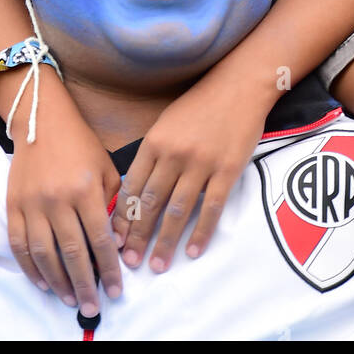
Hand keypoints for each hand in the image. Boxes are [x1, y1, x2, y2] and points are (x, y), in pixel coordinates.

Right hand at [5, 79, 123, 317]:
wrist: (41, 119)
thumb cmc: (80, 144)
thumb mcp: (107, 168)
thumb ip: (115, 206)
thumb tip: (121, 244)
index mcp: (85, 189)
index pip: (100, 239)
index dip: (109, 268)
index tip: (116, 290)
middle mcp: (57, 199)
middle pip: (73, 253)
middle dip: (85, 285)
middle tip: (94, 306)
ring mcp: (32, 204)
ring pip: (44, 254)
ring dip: (58, 282)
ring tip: (70, 298)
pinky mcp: (13, 205)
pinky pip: (20, 244)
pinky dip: (30, 268)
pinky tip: (42, 282)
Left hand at [111, 69, 271, 273]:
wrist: (238, 87)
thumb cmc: (199, 105)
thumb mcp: (166, 123)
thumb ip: (152, 155)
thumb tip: (136, 191)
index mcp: (154, 142)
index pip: (132, 187)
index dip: (122, 217)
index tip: (114, 240)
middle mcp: (174, 154)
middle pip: (151, 203)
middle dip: (138, 236)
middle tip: (130, 263)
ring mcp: (201, 163)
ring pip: (177, 210)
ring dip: (165, 242)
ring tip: (157, 265)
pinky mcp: (227, 170)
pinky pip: (211, 208)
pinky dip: (201, 232)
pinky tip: (193, 251)